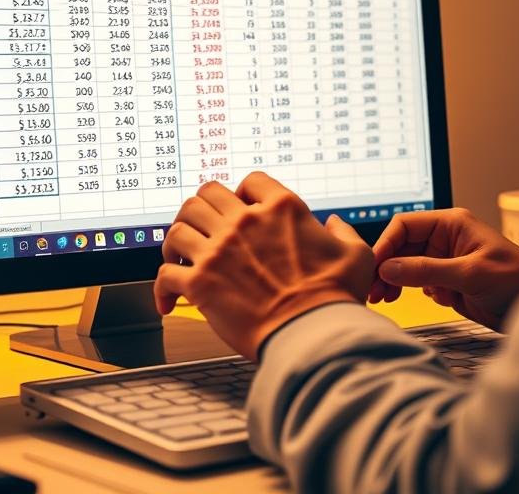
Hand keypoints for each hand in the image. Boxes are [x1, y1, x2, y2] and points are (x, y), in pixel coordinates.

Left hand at [154, 172, 374, 360]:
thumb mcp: (356, 255)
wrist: (312, 335)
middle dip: (201, 209)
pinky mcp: (200, 282)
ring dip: (176, 242)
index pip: (250, 182)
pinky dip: (162, 288)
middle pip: (204, 195)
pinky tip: (169, 300)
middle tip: (203, 228)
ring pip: (177, 227)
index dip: (243, 194)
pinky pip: (164, 274)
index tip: (241, 209)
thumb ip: (343, 233)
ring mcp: (219, 250)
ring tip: (180, 257)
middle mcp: (245, 221)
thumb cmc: (334, 298)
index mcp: (282, 208)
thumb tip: (333, 224)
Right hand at [368, 208, 518, 331]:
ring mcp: (444, 261)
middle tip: (373, 290)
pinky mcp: (447, 283)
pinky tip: (409, 299)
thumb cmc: (518, 279)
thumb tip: (389, 268)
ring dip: (393, 280)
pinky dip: (408, 291)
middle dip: (385, 266)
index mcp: (451, 224)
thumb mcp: (470, 273)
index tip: (373, 267)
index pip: (405, 225)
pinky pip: (417, 283)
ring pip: (405, 266)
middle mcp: (444, 240)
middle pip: (401, 247)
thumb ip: (427, 270)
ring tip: (384, 298)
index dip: (386, 244)